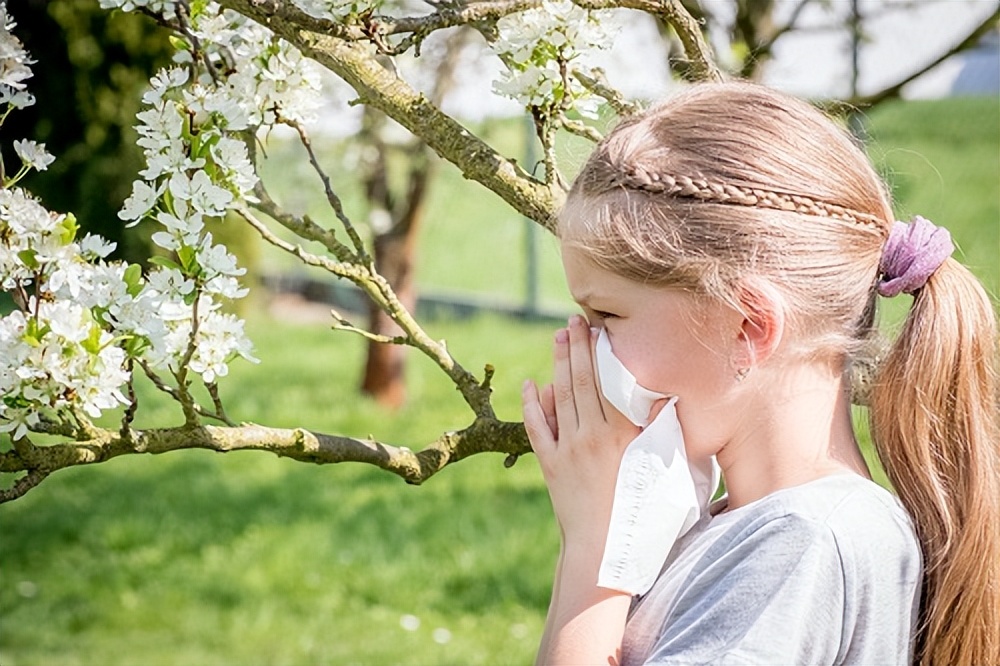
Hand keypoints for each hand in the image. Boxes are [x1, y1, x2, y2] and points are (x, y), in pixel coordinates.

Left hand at [522, 315, 641, 550]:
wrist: (608, 553)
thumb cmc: (646, 518)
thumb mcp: (666, 474)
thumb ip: (664, 435)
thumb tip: (664, 400)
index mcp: (624, 435)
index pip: (611, 382)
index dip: (603, 353)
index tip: (600, 328)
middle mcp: (594, 436)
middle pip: (584, 381)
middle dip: (578, 348)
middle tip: (573, 320)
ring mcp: (569, 449)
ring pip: (561, 396)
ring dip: (558, 364)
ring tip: (558, 338)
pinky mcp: (551, 466)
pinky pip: (537, 428)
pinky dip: (533, 404)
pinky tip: (531, 384)